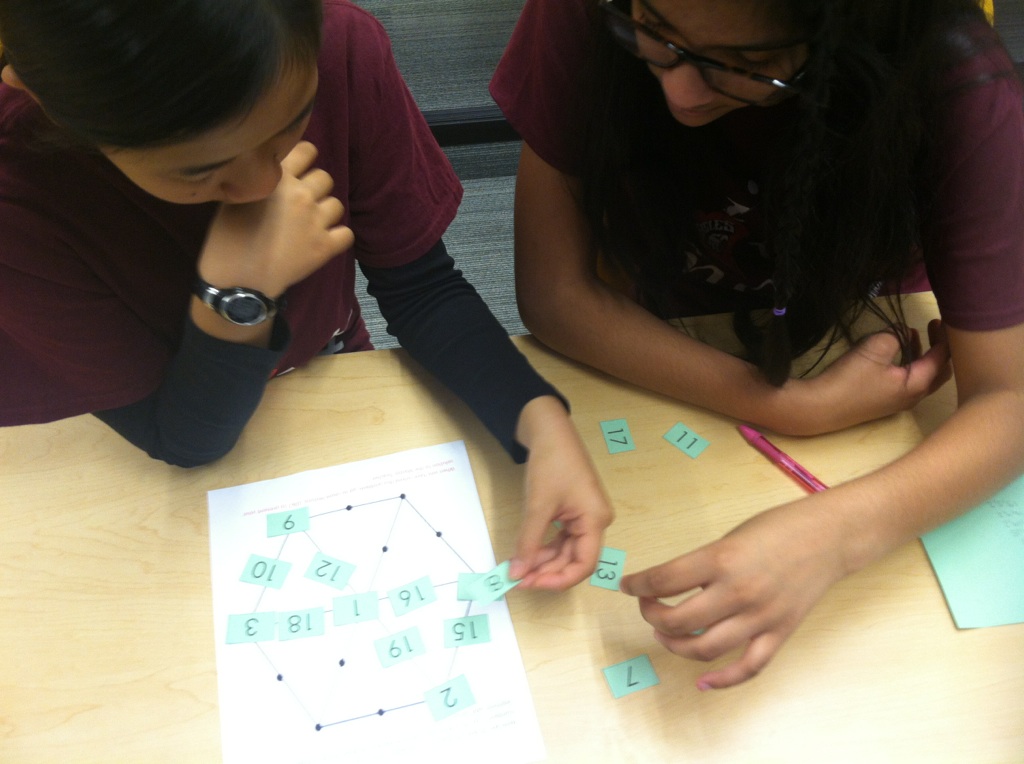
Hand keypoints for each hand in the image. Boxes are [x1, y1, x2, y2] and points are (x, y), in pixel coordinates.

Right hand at [197, 141, 354, 296]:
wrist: (237, 277)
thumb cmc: (228, 236)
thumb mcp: (237, 196)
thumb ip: (262, 179)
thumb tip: (278, 171)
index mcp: (279, 176)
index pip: (308, 150)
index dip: (305, 161)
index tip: (297, 173)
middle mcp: (302, 194)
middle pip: (326, 178)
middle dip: (315, 189)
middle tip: (300, 205)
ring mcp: (316, 221)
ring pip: (337, 205)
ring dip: (326, 213)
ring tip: (310, 225)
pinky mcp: (326, 247)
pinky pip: (347, 234)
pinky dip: (337, 238)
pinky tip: (323, 242)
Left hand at [509, 396, 614, 588]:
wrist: (550, 431)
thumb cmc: (551, 463)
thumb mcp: (538, 506)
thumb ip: (528, 542)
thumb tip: (516, 573)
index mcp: (596, 520)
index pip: (584, 564)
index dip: (558, 580)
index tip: (531, 584)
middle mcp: (596, 522)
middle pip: (574, 560)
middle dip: (546, 571)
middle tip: (517, 580)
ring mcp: (585, 517)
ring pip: (566, 551)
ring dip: (544, 562)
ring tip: (518, 570)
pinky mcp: (574, 512)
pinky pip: (561, 538)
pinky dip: (544, 548)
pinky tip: (527, 555)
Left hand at [620, 497, 847, 688]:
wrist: (829, 537)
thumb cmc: (778, 528)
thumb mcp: (731, 536)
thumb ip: (703, 563)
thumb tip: (668, 585)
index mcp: (722, 559)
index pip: (664, 580)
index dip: (638, 586)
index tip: (628, 586)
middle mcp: (739, 592)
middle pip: (679, 620)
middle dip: (653, 616)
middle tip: (647, 607)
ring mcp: (760, 617)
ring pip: (705, 649)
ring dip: (676, 645)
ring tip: (666, 633)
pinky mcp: (779, 633)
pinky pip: (748, 668)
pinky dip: (723, 680)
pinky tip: (702, 681)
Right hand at [779, 321, 951, 434]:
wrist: (821, 407)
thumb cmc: (850, 379)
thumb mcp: (875, 348)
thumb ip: (895, 336)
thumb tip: (901, 335)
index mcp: (917, 384)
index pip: (942, 358)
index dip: (944, 337)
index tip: (939, 319)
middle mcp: (913, 396)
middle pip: (939, 371)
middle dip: (939, 348)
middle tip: (932, 328)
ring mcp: (898, 401)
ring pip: (922, 376)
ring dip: (921, 355)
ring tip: (912, 334)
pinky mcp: (883, 401)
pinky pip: (907, 380)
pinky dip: (908, 363)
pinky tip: (893, 352)